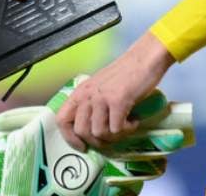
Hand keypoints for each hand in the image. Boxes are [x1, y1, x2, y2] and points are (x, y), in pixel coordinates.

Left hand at [57, 33, 175, 150]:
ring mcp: (101, 98)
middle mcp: (87, 95)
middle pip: (81, 131)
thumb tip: (89, 133)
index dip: (70, 138)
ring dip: (114, 136)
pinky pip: (117, 130)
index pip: (62, 119)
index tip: (83, 146)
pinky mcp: (118, 101)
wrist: (144, 59)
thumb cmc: (125, 74)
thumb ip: (91, 105)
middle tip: (112, 136)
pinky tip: (133, 121)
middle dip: (97, 141)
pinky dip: (128, 130)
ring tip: (125, 126)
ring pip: (99, 133)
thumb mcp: (99, 88)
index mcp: (80, 92)